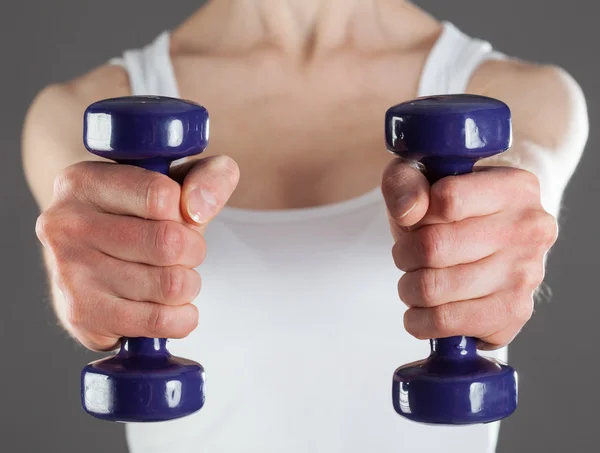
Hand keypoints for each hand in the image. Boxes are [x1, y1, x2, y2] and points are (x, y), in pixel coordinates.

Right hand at [36, 155, 238, 350]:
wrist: (99, 263)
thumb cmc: (143, 217)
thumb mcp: (180, 181)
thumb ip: (208, 178)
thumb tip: (197, 208)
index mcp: (83, 182)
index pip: (161, 196)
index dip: (187, 211)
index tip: (179, 216)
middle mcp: (65, 225)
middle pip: (169, 243)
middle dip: (193, 249)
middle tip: (183, 251)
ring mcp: (69, 274)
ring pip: (170, 285)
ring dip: (188, 284)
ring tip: (171, 276)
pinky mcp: (83, 317)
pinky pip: (160, 321)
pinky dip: (182, 317)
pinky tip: (170, 306)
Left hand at [381, 159, 557, 349]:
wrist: (485, 246)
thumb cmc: (449, 211)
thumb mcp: (422, 178)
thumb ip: (405, 182)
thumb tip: (409, 210)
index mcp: (514, 187)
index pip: (446, 198)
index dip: (416, 214)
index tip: (416, 220)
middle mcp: (530, 229)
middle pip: (434, 246)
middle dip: (404, 255)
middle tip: (407, 257)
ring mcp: (526, 274)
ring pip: (434, 288)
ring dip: (408, 288)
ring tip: (415, 282)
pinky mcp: (514, 312)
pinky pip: (446, 322)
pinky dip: (420, 320)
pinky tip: (423, 310)